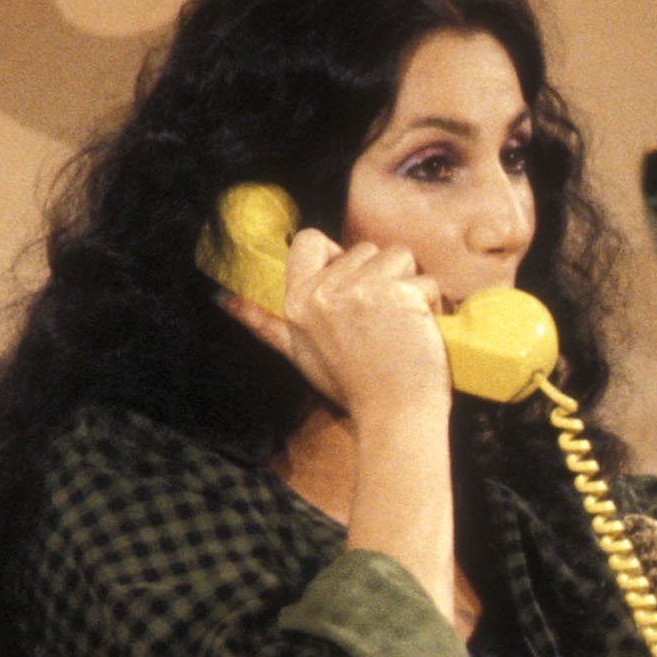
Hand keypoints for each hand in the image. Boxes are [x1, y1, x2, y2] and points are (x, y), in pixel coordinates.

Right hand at [224, 227, 449, 421]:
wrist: (393, 414)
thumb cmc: (351, 387)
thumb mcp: (298, 353)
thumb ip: (266, 324)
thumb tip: (224, 300)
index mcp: (297, 300)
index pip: (308, 241)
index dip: (338, 252)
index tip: (354, 280)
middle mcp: (324, 290)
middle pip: (365, 249)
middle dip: (383, 276)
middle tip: (384, 319)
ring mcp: (363, 289)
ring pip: (399, 256)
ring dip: (411, 285)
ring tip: (404, 323)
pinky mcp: (401, 293)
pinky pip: (427, 280)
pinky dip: (432, 304)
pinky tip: (422, 331)